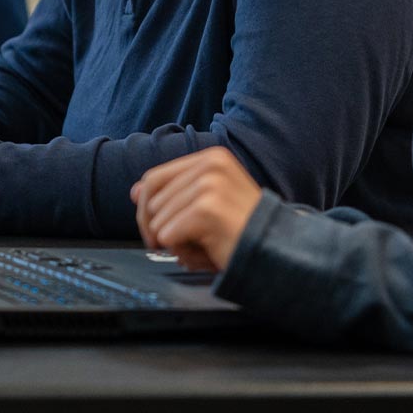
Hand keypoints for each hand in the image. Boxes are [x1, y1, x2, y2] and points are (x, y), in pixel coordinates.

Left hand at [131, 147, 263, 273]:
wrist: (278, 254)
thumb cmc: (244, 232)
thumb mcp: (209, 204)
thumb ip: (174, 194)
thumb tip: (134, 191)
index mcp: (211, 158)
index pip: (154, 178)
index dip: (145, 208)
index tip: (153, 229)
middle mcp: (210, 165)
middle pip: (150, 199)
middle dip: (159, 230)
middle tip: (185, 246)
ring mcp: (209, 185)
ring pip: (157, 221)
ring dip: (176, 244)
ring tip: (205, 247)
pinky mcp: (206, 209)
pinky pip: (167, 236)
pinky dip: (183, 253)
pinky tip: (208, 254)